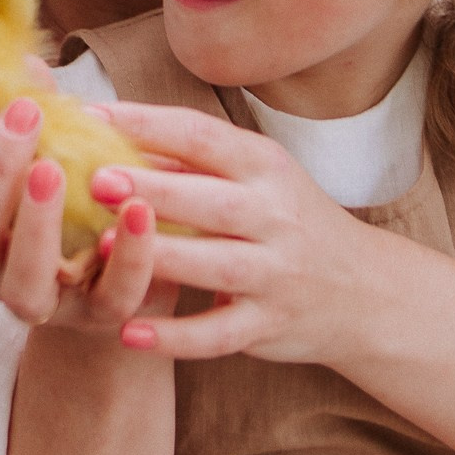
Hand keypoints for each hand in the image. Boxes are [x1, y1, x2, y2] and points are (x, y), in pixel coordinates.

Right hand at [0, 74, 172, 331]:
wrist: (115, 285)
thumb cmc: (69, 206)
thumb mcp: (47, 154)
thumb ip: (35, 113)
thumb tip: (23, 57)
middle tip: (26, 114)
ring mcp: (40, 299)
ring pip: (19, 279)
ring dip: (34, 221)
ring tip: (55, 168)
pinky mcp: (97, 319)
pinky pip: (109, 297)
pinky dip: (126, 256)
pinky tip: (139, 210)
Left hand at [93, 101, 381, 363]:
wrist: (363, 291)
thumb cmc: (286, 219)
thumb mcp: (256, 177)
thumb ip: (192, 160)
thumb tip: (108, 129)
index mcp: (265, 167)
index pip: (205, 137)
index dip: (148, 124)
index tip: (92, 117)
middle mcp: (276, 216)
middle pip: (212, 200)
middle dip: (154, 188)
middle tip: (95, 178)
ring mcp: (276, 274)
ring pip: (216, 264)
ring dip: (161, 256)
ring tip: (101, 246)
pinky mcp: (270, 324)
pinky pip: (219, 333)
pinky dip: (176, 338)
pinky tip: (130, 335)